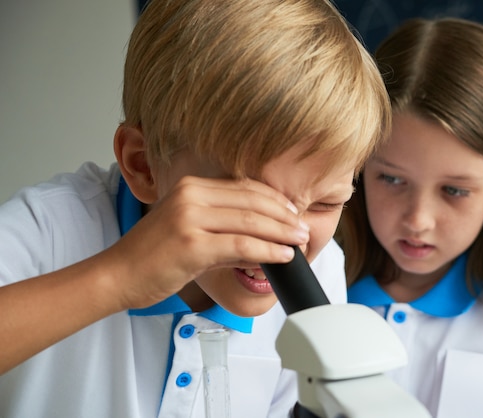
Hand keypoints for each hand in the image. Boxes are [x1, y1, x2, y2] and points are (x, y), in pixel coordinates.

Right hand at [100, 175, 308, 309]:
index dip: (274, 199)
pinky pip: (241, 245)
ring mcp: (189, 218)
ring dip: (281, 232)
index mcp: (190, 187)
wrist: (117, 276)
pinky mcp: (191, 244)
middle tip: (303, 229)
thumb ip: (224, 231)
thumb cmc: (152, 257)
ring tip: (299, 242)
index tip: (293, 212)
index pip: (244, 188)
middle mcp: (190, 196)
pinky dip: (267, 250)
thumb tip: (263, 240)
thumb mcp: (189, 232)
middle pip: (252, 201)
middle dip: (284, 215)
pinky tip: (282, 256)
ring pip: (250, 221)